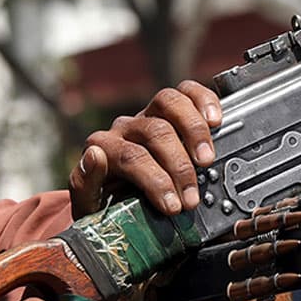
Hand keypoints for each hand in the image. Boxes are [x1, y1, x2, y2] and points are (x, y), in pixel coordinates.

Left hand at [70, 79, 221, 219]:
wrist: (118, 203)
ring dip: (193, 131)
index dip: (155, 181)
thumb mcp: (89, 206)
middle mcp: (126, 127)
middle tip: (192, 199)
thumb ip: (84, 183)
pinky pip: (186, 93)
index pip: (131, 156)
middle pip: (155, 132)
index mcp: (104, 148)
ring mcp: (149, 114)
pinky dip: (203, 100)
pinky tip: (216, 119)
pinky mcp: (171, 111)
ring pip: (169, 102)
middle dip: (179, 167)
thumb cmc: (106, 206)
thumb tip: (95, 155)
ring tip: (207, 160)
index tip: (173, 207)